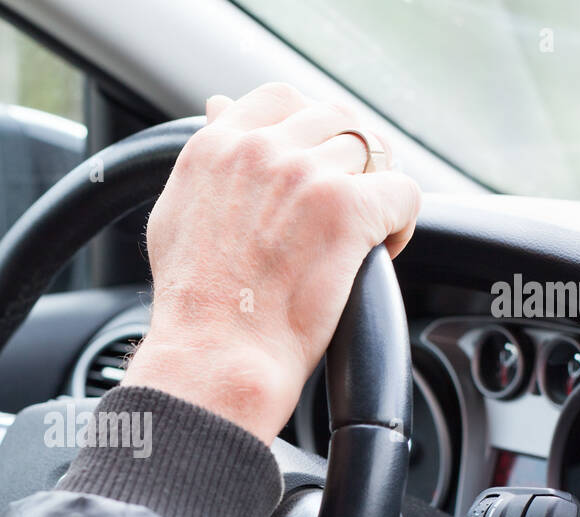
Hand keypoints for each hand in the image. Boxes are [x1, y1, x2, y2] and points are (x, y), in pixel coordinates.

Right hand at [123, 83, 421, 442]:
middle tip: (344, 205)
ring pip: (372, 155)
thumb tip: (218, 109)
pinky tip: (379, 250)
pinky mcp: (347, 210)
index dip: (308, 128)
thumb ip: (205, 157)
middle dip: (347, 160)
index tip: (316, 162)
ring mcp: (307, 175)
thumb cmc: (194, 303)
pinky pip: (402, 193)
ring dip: (372, 193)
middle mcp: (262, 150)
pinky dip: (401, 223)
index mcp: (219, 145)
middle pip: (335, 121)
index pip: (282, 99)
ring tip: (355, 239)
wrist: (216, 354)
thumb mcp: (177, 212)